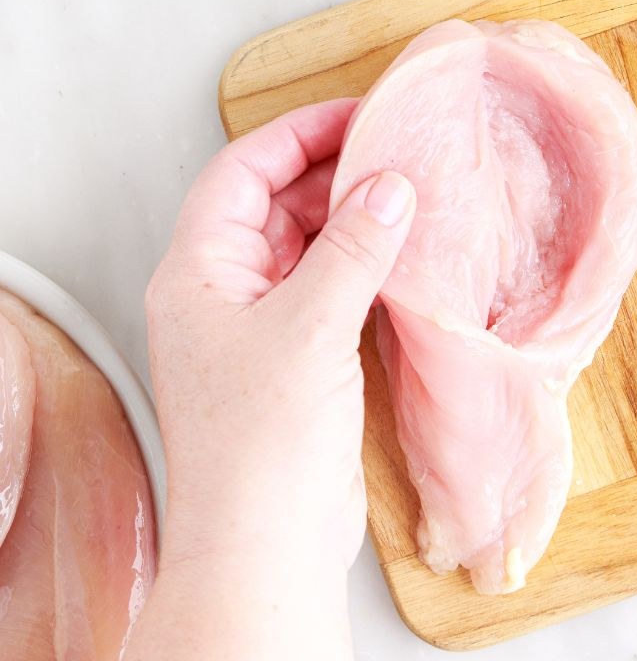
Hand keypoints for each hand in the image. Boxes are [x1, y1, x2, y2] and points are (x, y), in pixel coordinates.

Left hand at [146, 101, 414, 566]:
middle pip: (274, 204)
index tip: (361, 114)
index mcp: (199, 271)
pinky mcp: (295, 364)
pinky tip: (406, 258)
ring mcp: (258, 330)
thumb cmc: (262, 443)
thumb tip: (390, 184)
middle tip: (400, 150)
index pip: (243, 172)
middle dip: (334, 173)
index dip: (300, 134)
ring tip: (413, 195)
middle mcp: (221, 293)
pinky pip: (328, 292)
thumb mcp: (310, 327)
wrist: (265, 547)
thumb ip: (353, 248)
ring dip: (353, 221)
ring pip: (305, 248)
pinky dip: (364, 268)